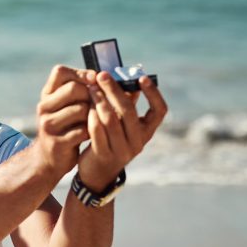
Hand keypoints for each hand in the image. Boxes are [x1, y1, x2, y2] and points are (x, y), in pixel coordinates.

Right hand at [31, 66, 92, 178]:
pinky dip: (92, 131)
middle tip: (98, 104)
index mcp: (47, 95)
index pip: (60, 72)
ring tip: (96, 120)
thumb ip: (82, 90)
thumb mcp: (67, 106)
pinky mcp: (57, 142)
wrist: (49, 158)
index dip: (80, 73)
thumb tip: (107, 78)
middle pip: (73, 89)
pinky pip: (83, 130)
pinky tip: (93, 134)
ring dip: (94, 114)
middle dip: (91, 95)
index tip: (94, 81)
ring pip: (81, 109)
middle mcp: (44, 107)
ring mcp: (49, 125)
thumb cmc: (66, 127)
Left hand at [77, 72, 167, 190]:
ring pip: (110, 120)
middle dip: (114, 90)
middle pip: (129, 111)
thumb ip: (127, 102)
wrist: (97, 172)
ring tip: (91, 88)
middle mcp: (138, 142)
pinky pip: (96, 131)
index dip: (154, 93)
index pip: (160, 111)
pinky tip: (86, 106)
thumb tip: (129, 74)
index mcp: (147, 131)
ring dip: (99, 100)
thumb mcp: (123, 123)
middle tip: (102, 75)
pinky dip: (91, 116)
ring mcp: (122, 151)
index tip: (142, 77)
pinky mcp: (104, 155)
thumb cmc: (111, 139)